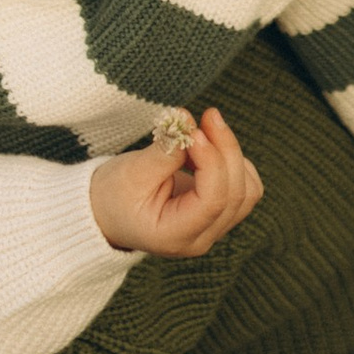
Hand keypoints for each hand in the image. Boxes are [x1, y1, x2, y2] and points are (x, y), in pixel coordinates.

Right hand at [88, 107, 263, 256]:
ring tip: (206, 128)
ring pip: (248, 190)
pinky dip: (233, 160)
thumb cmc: (112, 195)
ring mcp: (213, 228)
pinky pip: (244, 186)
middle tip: (206, 115)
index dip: (212, 160)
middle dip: (226, 149)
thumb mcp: (131, 172)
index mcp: (175, 235)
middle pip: (237, 194)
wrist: (105, 211)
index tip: (195, 131)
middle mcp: (201, 238)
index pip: (214, 200)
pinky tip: (208, 145)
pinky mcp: (218, 213)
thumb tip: (189, 123)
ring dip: (232, 154)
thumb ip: (165, 152)